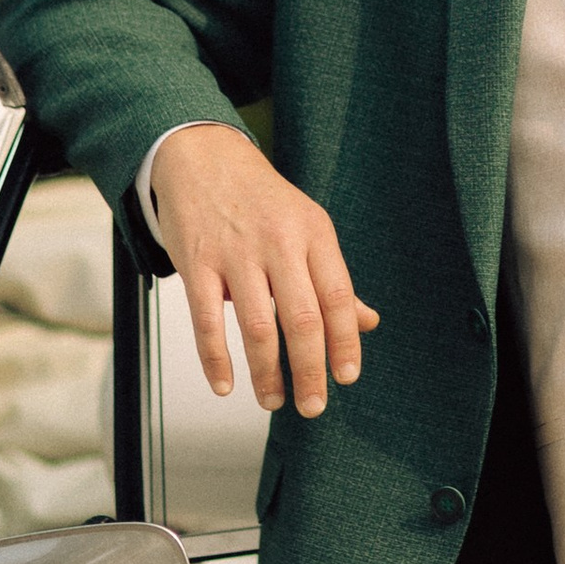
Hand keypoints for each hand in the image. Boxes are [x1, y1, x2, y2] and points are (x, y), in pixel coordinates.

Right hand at [149, 122, 379, 416]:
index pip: (338, 296)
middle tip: (313, 406)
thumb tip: (367, 323)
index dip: (345, 341)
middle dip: (310, 369)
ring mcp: (236, 253)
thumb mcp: (308, 227)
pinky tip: (225, 384)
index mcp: (314, 233)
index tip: (347, 377)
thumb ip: (333, 279)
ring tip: (272, 401)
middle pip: (302, 317)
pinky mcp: (197, 262)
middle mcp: (279, 242)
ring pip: (256, 324)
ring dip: (266, 372)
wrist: (203, 157)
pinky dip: (216, 358)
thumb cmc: (262, 200)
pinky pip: (206, 320)